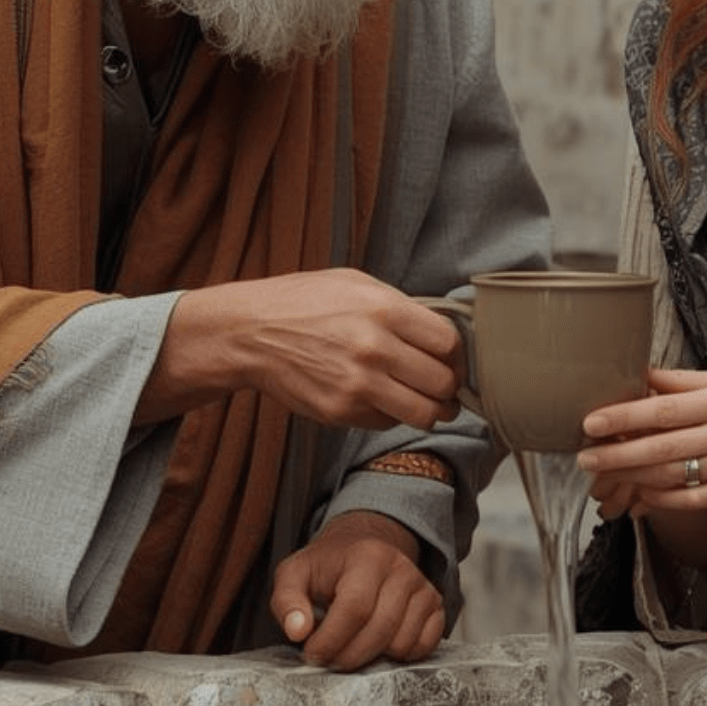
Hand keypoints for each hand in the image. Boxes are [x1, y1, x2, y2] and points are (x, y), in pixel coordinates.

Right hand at [138, 268, 466, 429]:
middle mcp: (376, 349)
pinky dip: (393, 415)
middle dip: (448, 386)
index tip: (450, 358)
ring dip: (432, 410)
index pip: (449, 342)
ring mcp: (358, 385)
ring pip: (424, 413)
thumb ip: (400, 306)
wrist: (251, 332)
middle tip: (442, 385)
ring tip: (427, 403)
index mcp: (385, 310)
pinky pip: (388, 422)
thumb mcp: (356, 283)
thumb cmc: (304, 302)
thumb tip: (438, 332)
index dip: (456, 354)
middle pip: (443, 382)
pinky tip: (382, 399)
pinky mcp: (341, 411)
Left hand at [271, 509, 446, 670]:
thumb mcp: (295, 574)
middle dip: (348, 656)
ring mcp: (423, 586)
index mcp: (367, 556)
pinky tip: (378, 644)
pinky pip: (424, 646)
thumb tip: (298, 631)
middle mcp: (401, 568)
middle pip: (380, 629)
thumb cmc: (327, 566)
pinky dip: (400, 655)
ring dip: (372, 657)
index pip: (355, 608)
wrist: (363, 546)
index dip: (331, 640)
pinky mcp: (435, 604)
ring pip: (402, 642)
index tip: (312, 653)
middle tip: (329, 658)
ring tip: (351, 646)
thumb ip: (287, 601)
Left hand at [578, 367, 706, 516]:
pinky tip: (641, 496)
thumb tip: (642, 377)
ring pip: (672, 475)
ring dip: (632, 477)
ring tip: (603, 476)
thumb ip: (688, 382)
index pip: (662, 408)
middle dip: (616, 454)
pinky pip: (693, 499)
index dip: (623, 417)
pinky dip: (663, 499)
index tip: (590, 422)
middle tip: (584, 458)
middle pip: (660, 446)